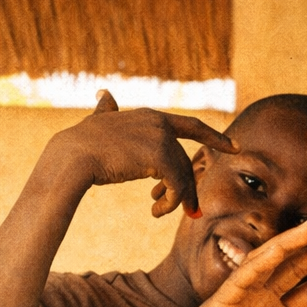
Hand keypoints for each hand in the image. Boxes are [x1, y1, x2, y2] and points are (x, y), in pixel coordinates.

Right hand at [50, 89, 237, 216]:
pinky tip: (156, 212)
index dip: (214, 137)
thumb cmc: (80, 144)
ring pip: (183, 175)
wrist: (71, 157)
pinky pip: (178, 185)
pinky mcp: (159, 156)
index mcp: (149, 115)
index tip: (235, 147)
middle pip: (186, 160)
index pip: (191, 125)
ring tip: (160, 213)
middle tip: (191, 210)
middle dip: (189, 186)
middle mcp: (159, 123)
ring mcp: (160, 138)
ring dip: (176, 199)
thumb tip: (104, 94)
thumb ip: (106, 110)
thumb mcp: (98, 123)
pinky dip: (173, 202)